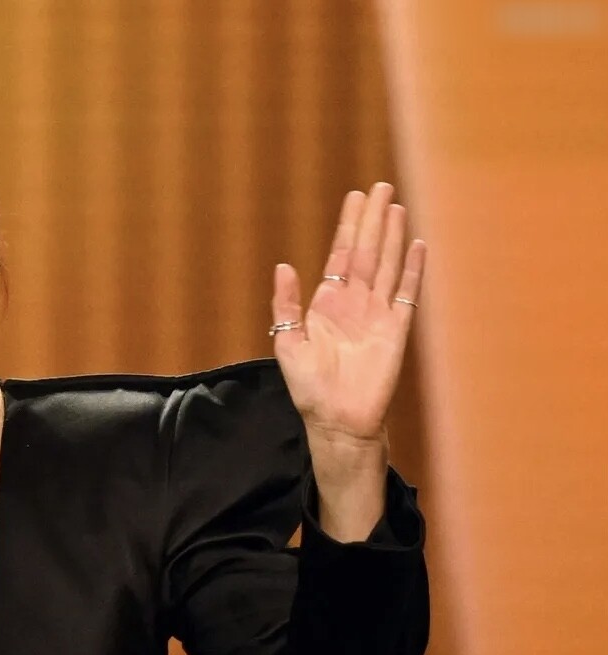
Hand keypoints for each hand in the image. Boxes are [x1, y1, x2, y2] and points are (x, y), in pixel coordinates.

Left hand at [271, 182, 425, 451]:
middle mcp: (354, 303)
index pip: (340, 255)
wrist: (336, 419)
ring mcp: (377, 314)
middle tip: (380, 187)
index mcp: (327, 304)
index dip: (348, 226)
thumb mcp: (288, 343)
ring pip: (386, 265)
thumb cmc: (309, 387)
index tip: (355, 198)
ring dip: (392, 236)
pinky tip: (418, 245)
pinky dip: (413, 269)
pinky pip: (407, 293)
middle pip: (366, 251)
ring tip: (396, 206)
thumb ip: (286, 305)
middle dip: (373, 219)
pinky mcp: (396, 330)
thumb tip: (284, 266)